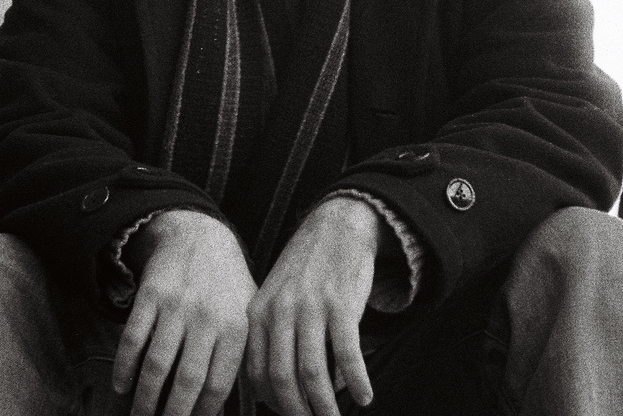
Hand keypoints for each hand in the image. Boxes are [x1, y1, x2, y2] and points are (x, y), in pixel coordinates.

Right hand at [114, 210, 254, 415]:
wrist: (200, 235)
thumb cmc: (227, 285)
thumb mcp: (248, 315)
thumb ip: (242, 357)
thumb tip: (225, 407)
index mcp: (236, 327)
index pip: (218, 385)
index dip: (201, 412)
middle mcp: (207, 317)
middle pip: (186, 381)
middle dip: (172, 415)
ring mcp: (177, 305)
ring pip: (156, 365)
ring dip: (144, 398)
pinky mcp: (151, 294)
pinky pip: (133, 339)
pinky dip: (124, 367)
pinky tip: (122, 385)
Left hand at [246, 197, 379, 413]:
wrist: (337, 225)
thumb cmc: (307, 268)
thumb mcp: (275, 297)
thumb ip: (270, 336)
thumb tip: (270, 391)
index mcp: (258, 313)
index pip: (257, 373)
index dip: (274, 403)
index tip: (290, 415)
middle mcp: (280, 311)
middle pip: (283, 379)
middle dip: (298, 411)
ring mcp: (310, 306)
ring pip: (313, 373)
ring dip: (325, 405)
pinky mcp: (341, 303)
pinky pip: (348, 354)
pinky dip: (357, 381)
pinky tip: (365, 396)